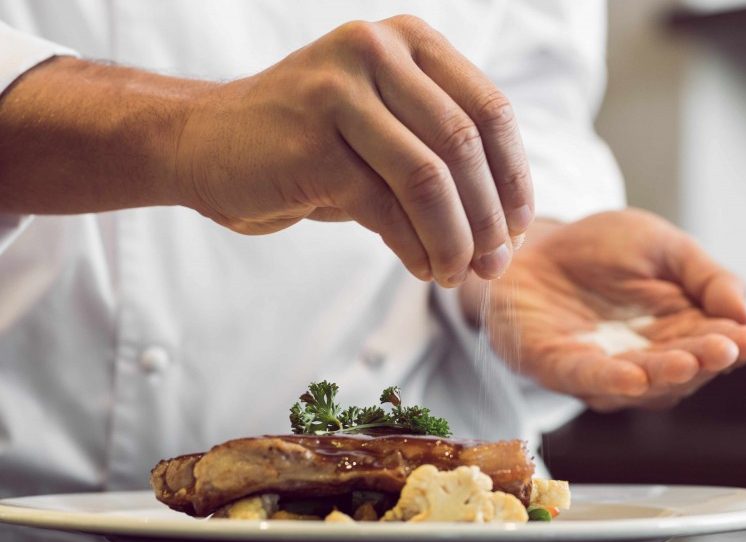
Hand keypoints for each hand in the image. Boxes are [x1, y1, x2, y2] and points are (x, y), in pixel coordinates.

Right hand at [175, 16, 531, 284]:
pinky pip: (384, 207)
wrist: (204, 142)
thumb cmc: (310, 144)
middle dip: (489, 217)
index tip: (519, 228)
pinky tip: (421, 267)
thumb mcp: (385, 128)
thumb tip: (507, 229)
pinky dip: (413, 246)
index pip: (490, 111)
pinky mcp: (310, 142)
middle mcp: (376, 51)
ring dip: (454, 239)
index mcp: (407, 41)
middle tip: (495, 265)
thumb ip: (441, 155)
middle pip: (464, 145)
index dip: (514, 177)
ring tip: (456, 274)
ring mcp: (339, 92)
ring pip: (429, 178)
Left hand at [467, 209, 745, 411]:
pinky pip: (584, 379)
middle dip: (703, 361)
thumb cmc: (599, 247)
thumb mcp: (664, 246)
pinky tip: (633, 377)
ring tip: (686, 362)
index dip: (732, 345)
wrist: (529, 241)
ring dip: (662, 376)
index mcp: (677, 331)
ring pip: (639, 383)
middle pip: (682, 371)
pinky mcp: (556, 367)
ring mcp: (601, 370)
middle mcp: (644, 359)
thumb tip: (745, 312)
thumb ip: (706, 276)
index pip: (713, 345)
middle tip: (724, 350)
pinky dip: (608, 380)